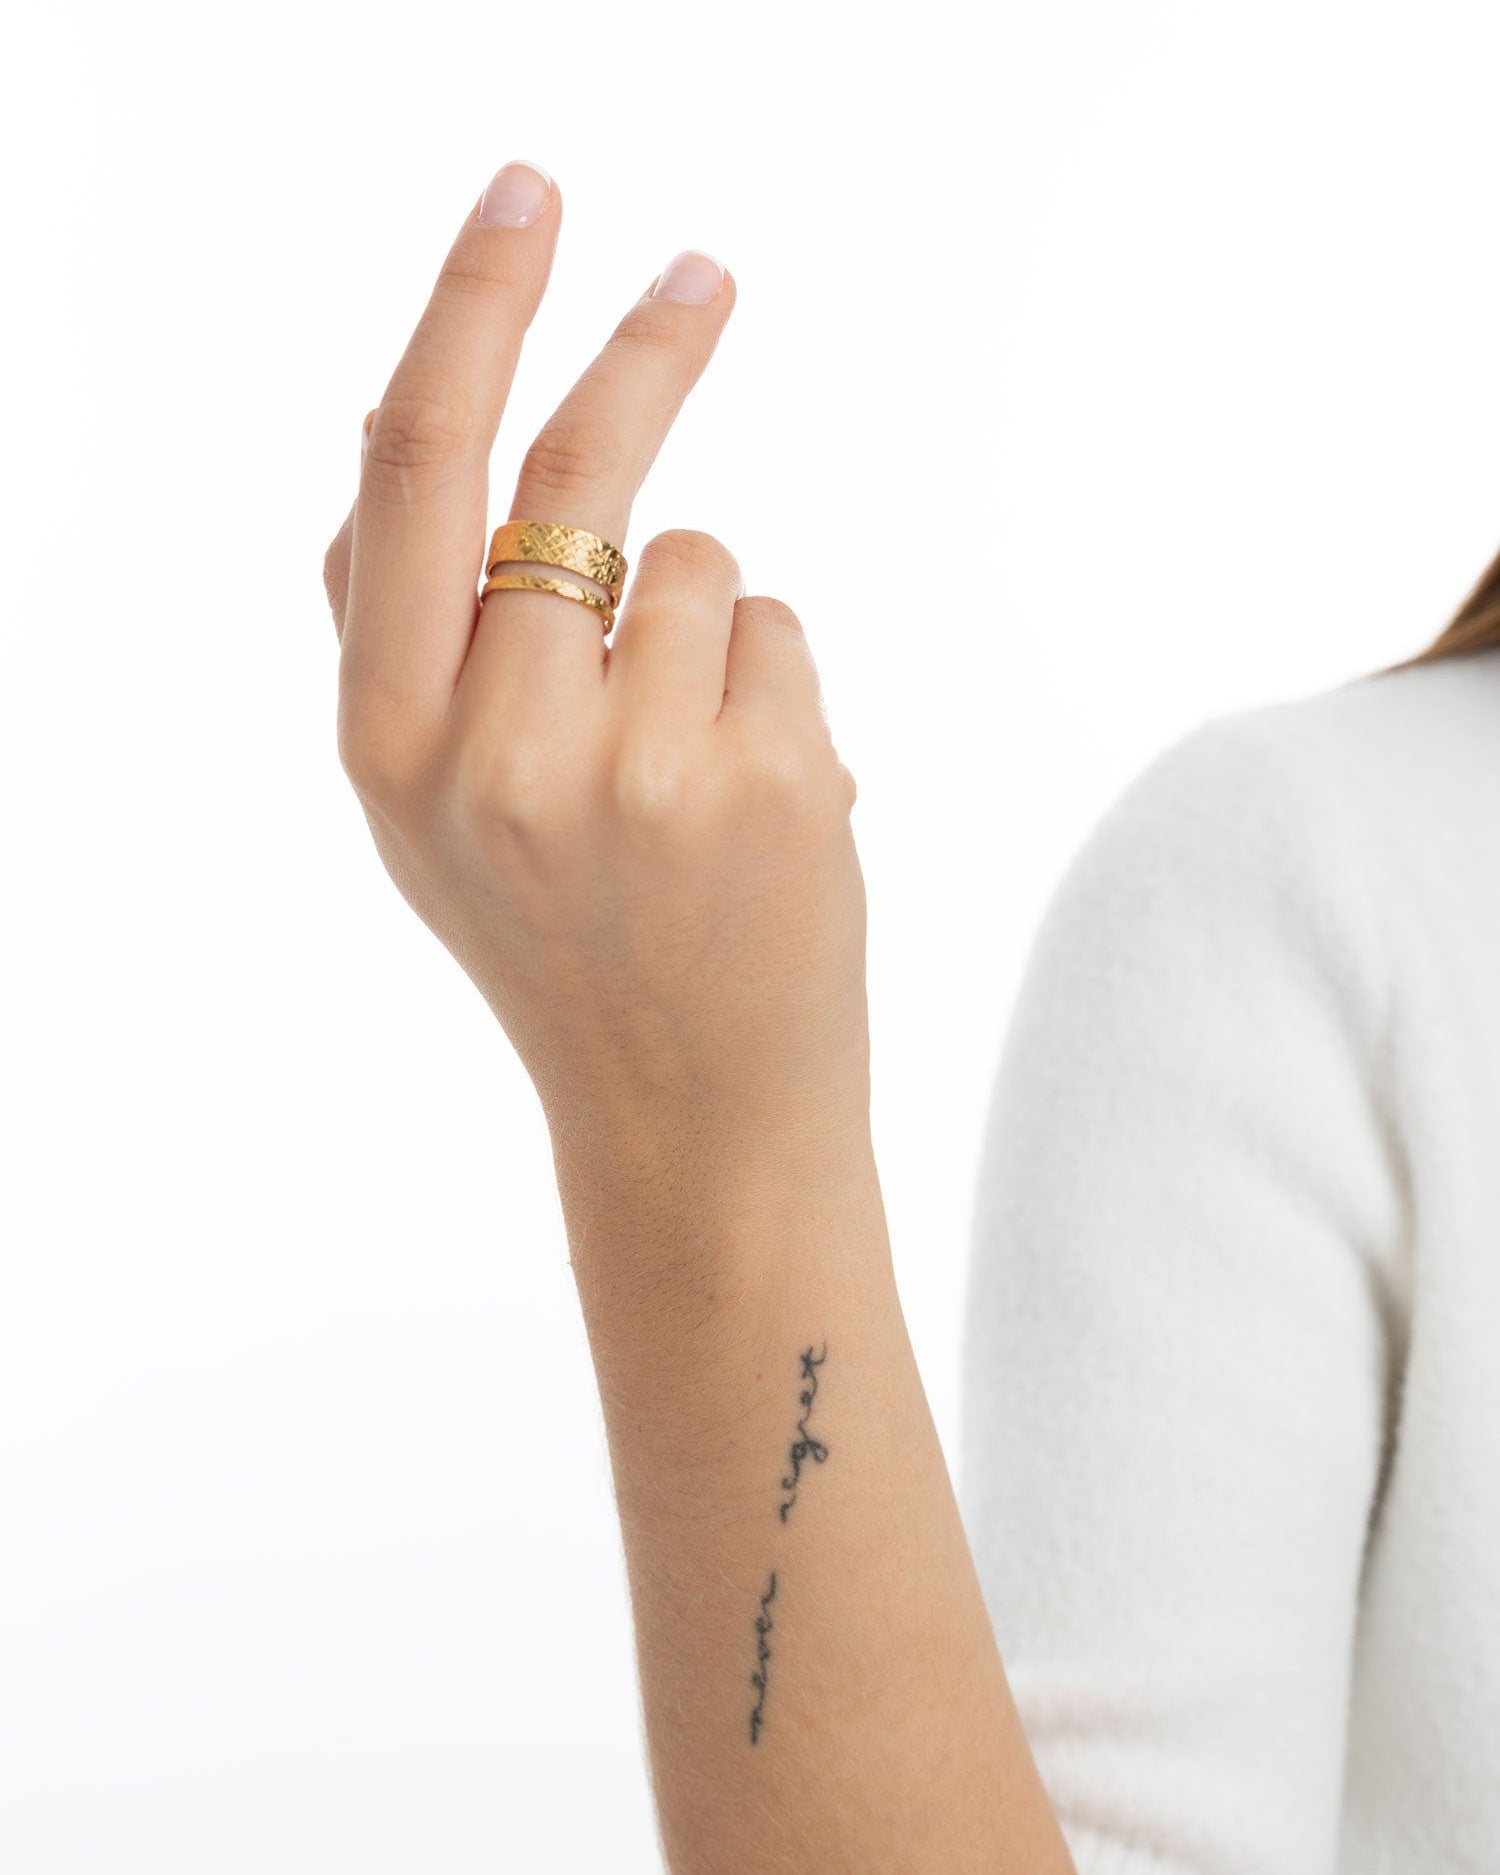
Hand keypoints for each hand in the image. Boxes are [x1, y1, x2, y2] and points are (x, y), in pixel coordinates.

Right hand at [322, 164, 867, 1174]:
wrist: (689, 1112)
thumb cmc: (565, 938)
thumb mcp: (430, 804)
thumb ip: (407, 633)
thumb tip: (406, 423)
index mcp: (388, 743)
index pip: (412, 471)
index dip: (466, 314)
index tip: (525, 208)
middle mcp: (492, 748)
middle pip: (563, 471)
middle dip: (635, 352)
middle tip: (700, 275)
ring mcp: (632, 767)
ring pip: (698, 560)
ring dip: (708, 630)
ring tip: (692, 771)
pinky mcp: (761, 781)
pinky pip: (777, 629)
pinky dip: (772, 688)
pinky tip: (754, 804)